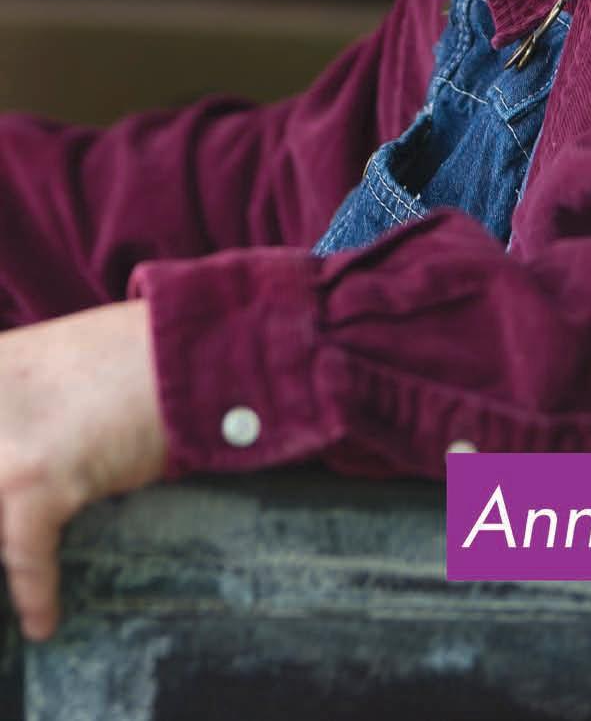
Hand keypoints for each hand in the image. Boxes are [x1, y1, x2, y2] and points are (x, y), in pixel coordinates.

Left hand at [0, 300, 167, 641]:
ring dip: (11, 550)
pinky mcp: (37, 477)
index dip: (4, 483)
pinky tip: (42, 622)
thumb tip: (17, 456)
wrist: (192, 349)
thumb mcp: (57, 363)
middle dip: (7, 514)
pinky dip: (35, 594)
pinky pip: (23, 555)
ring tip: (25, 580)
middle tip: (26, 527)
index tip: (14, 506)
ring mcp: (3, 441)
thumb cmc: (139, 355)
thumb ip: (20, 401)